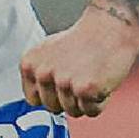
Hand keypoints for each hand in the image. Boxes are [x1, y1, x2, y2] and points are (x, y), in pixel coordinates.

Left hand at [19, 7, 138, 117]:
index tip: (62, 80)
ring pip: (73, 111)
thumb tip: (36, 99)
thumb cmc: (82, 40)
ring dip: (85, 99)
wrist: (108, 27)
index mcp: (30, 64)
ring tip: (90, 74)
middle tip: (80, 74)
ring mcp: (63, 82)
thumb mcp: (48, 53)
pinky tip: (100, 79)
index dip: (51, 93)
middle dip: (68, 98)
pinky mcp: (85, 90)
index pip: (34, 99)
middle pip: (53, 108)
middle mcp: (43, 74)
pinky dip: (100, 100)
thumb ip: (39, 74)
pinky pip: (92, 111)